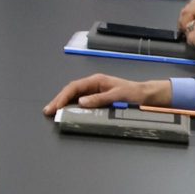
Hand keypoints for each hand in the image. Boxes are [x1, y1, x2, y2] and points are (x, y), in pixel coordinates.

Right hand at [43, 72, 169, 116]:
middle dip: (58, 100)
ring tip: (53, 112)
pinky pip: (81, 102)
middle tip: (48, 111)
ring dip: (63, 104)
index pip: (74, 87)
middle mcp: (93, 85)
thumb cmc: (134, 94)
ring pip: (74, 96)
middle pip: (71, 91)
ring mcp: (95, 92)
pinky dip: (72, 107)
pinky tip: (67, 112)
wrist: (146, 96)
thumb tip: (81, 102)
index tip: (56, 106)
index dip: (63, 97)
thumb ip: (99, 99)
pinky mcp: (98, 99)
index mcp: (96, 80)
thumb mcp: (118, 96)